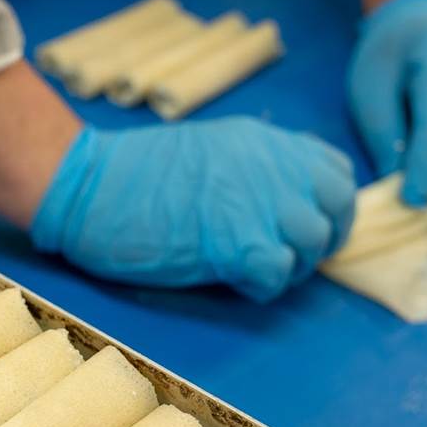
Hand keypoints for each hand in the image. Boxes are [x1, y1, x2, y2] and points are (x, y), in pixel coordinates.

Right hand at [30, 119, 356, 300]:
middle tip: (281, 256)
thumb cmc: (134, 175)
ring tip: (248, 267)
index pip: (336, 172)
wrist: (89, 187)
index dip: (329, 206)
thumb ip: (256, 168)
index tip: (301, 226)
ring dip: (289, 265)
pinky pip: (278, 273)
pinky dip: (260, 285)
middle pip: (336, 207)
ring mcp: (257, 202)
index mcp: (265, 141)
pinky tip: (232, 278)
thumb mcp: (212, 148)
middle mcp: (272, 165)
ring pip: (313, 243)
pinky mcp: (236, 241)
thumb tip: (286, 198)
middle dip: (319, 240)